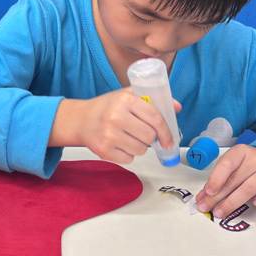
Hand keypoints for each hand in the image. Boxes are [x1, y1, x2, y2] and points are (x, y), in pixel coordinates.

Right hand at [51, 89, 179, 164]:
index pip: (155, 118)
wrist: (79, 120)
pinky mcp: (103, 150)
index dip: (166, 131)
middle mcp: (116, 116)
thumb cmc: (106, 107)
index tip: (168, 140)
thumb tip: (177, 107)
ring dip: (139, 146)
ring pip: (141, 150)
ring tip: (128, 138)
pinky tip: (119, 145)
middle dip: (150, 138)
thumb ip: (151, 99)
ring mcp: (109, 135)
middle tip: (142, 134)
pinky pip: (129, 159)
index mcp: (125, 100)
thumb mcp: (126, 96)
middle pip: (150, 136)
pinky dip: (128, 155)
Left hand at [195, 145, 255, 218]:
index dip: (215, 179)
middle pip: (235, 180)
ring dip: (232, 203)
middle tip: (206, 207)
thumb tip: (203, 196)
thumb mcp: (234, 165)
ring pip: (249, 189)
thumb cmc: (250, 165)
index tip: (207, 192)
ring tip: (220, 212)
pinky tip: (254, 203)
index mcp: (241, 151)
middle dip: (217, 197)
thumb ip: (219, 178)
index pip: (227, 164)